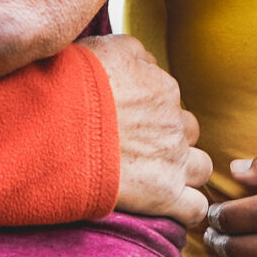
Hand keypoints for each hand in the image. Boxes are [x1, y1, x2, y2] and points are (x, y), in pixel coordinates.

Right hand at [81, 35, 211, 229]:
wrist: (56, 125)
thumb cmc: (72, 84)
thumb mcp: (105, 47)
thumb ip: (135, 53)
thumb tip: (146, 63)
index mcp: (161, 87)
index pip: (169, 98)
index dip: (149, 111)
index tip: (126, 119)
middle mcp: (173, 122)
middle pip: (187, 131)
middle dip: (168, 139)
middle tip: (135, 147)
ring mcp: (172, 160)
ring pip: (200, 167)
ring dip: (183, 171)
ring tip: (152, 176)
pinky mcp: (164, 194)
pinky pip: (195, 208)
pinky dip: (186, 208)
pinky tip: (168, 205)